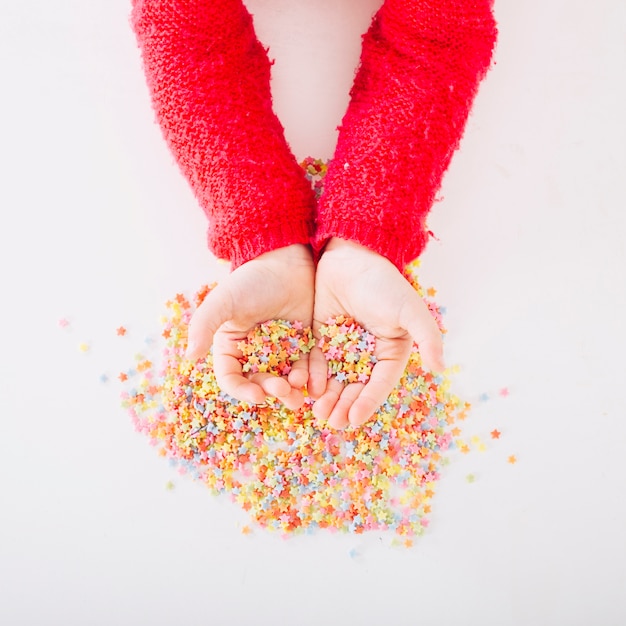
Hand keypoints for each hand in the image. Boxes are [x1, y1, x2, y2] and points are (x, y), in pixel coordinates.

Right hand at [185, 244, 314, 409]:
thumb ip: (203, 325)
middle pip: (260, 382)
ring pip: (284, 379)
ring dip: (291, 390)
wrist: (286, 260)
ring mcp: (281, 350)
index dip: (242, 390)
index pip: (232, 377)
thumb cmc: (251, 280)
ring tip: (299, 393)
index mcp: (231, 346)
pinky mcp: (304, 344)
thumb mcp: (224, 301)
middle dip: (271, 391)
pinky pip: (306, 367)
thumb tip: (189, 356)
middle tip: (284, 391)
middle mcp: (255, 352)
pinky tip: (313, 381)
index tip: (257, 396)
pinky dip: (309, 377)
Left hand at [309, 238, 443, 428]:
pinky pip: (315, 362)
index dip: (367, 403)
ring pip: (334, 379)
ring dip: (326, 397)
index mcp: (390, 351)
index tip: (354, 419)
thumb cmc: (384, 283)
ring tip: (317, 412)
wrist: (351, 255)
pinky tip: (305, 388)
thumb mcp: (409, 310)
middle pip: (354, 387)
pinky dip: (311, 376)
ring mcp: (342, 347)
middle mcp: (367, 354)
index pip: (378, 384)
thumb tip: (440, 368)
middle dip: (343, 405)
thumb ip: (427, 338)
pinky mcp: (321, 337)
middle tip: (331, 422)